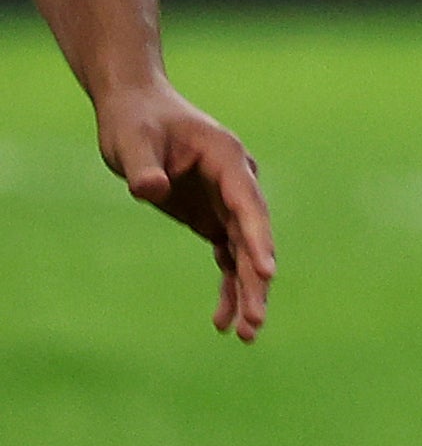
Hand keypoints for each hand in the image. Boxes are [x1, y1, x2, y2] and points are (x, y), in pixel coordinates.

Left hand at [100, 82, 274, 340]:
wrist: (137, 110)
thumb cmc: (135, 122)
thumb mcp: (132, 142)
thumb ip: (144, 168)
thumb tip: (151, 191)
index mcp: (228, 159)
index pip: (248, 204)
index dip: (257, 238)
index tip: (265, 272)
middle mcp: (238, 183)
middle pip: (254, 237)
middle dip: (255, 281)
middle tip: (254, 322)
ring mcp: (228, 203)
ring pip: (245, 253)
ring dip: (247, 292)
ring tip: (246, 335)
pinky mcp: (213, 218)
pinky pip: (227, 258)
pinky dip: (228, 287)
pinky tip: (221, 322)